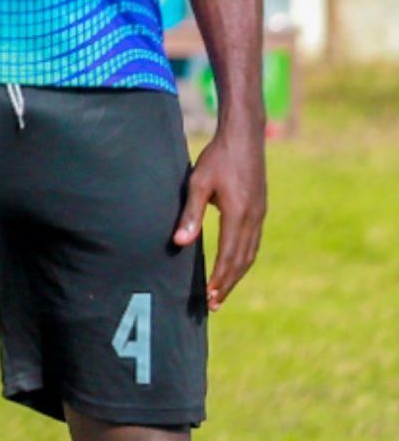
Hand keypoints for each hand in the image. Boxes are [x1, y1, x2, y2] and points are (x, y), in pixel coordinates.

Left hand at [174, 122, 266, 308]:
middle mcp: (254, 218)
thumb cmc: (217, 158)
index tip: (208, 296)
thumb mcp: (198, 183)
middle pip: (242, 260)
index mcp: (239, 214)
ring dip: (237, 274)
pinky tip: (235, 266)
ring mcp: (260, 214)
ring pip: (250, 253)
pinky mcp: (260, 209)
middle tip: (214, 304)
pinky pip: (253, 242)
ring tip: (223, 292)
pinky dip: (244, 259)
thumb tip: (180, 243)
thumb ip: (190, 214)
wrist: (245, 137)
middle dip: (228, 283)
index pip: (228, 255)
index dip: (219, 278)